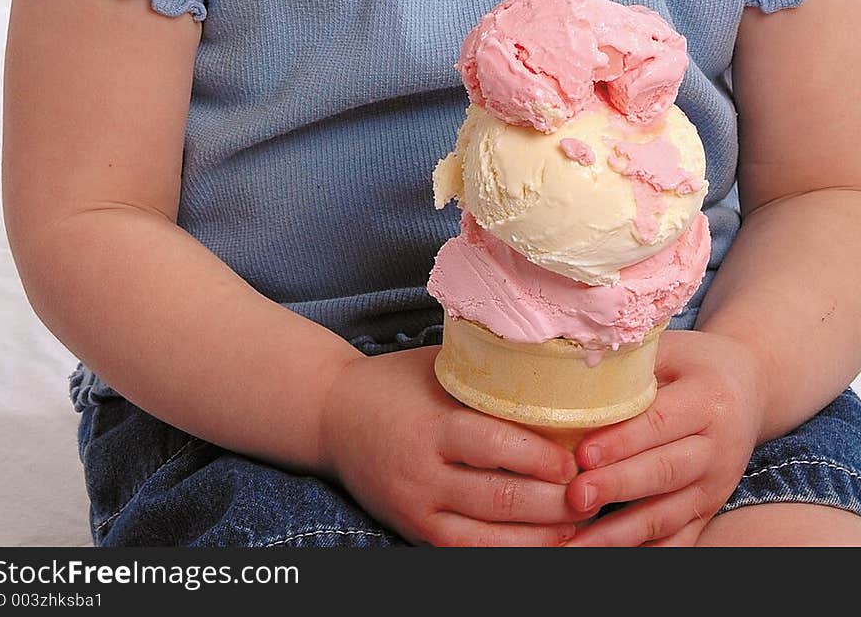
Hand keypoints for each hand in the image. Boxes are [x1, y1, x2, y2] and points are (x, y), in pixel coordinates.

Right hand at [319, 344, 586, 545]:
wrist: (330, 416)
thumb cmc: (393, 382)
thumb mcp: (436, 367)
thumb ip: (486, 375)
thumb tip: (555, 370)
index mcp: (430, 425)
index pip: (493, 446)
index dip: (539, 459)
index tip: (575, 462)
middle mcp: (422, 475)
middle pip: (498, 500)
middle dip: (553, 506)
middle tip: (592, 496)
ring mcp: (417, 511)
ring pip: (488, 540)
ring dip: (540, 538)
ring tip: (579, 526)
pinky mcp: (415, 534)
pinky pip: (468, 555)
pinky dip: (509, 553)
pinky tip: (541, 544)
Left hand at [561, 328, 764, 545]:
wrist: (748, 385)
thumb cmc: (694, 362)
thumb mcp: (669, 349)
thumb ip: (629, 364)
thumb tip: (570, 376)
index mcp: (708, 399)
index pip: (659, 423)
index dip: (621, 441)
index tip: (582, 455)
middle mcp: (718, 447)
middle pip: (664, 472)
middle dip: (616, 487)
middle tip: (574, 497)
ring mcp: (716, 485)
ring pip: (667, 515)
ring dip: (620, 533)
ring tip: (577, 541)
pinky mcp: (710, 510)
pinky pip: (677, 541)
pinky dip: (641, 551)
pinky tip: (604, 552)